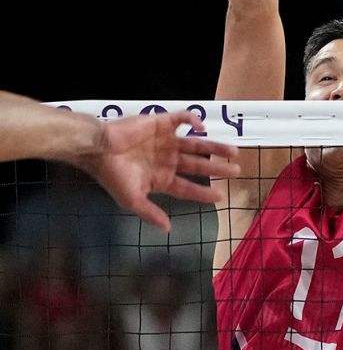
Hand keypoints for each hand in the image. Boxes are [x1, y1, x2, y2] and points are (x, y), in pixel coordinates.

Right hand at [77, 111, 240, 230]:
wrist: (97, 149)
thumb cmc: (112, 174)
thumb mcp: (131, 199)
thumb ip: (150, 212)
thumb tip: (168, 229)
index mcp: (161, 178)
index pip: (187, 187)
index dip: (203, 192)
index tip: (220, 197)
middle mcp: (167, 159)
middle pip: (198, 165)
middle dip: (217, 168)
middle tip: (237, 172)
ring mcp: (166, 141)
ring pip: (197, 143)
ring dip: (215, 147)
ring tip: (234, 152)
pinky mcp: (162, 124)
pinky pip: (183, 119)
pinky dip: (194, 121)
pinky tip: (203, 127)